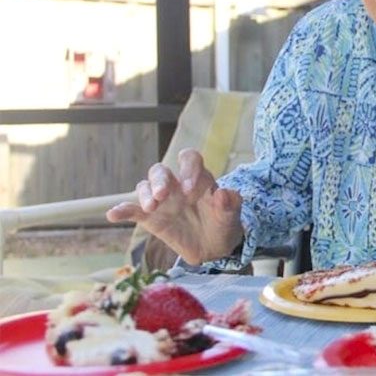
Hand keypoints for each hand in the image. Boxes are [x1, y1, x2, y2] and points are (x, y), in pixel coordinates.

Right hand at [106, 148, 243, 264]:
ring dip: (145, 194)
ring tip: (151, 208)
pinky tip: (113, 215)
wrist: (214, 247)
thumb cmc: (223, 224)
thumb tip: (225, 192)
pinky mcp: (150, 218)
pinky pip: (132, 210)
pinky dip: (122, 210)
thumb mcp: (231, 216)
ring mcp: (162, 201)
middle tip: (163, 195)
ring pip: (145, 186)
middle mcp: (176, 185)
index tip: (190, 191)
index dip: (188, 168)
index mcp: (198, 178)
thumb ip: (230, 204)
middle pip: (161, 171)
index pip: (189, 159)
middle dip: (160, 181)